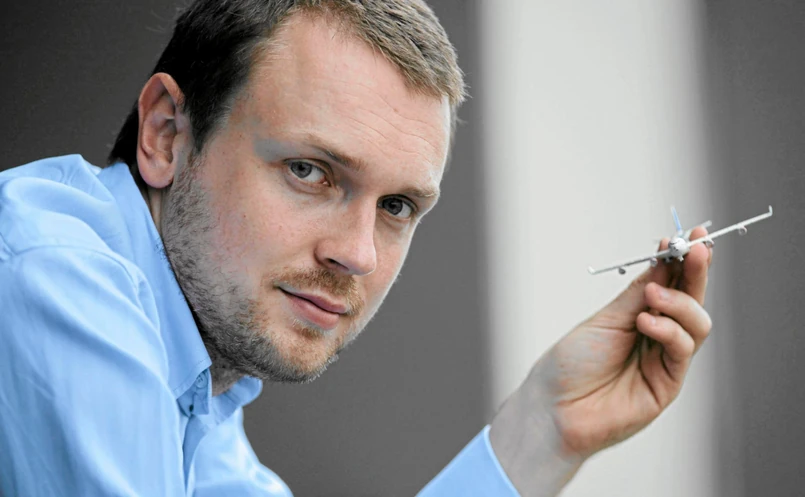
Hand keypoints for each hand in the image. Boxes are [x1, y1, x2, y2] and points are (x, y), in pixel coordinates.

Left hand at [490, 227, 712, 495]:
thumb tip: (664, 259)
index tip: (689, 235)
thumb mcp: (605, 319)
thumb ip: (638, 294)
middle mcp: (657, 336)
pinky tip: (646, 322)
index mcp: (640, 315)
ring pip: (697, 324)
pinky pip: (682, 350)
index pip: (672, 283)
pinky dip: (669, 330)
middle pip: (692, 300)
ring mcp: (665, 360)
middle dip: (696, 272)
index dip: (683, 260)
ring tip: (653, 296)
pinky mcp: (668, 384)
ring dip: (679, 302)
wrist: (554, 407)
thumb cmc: (572, 364)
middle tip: (694, 248)